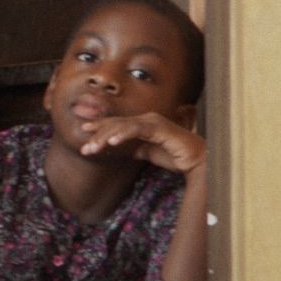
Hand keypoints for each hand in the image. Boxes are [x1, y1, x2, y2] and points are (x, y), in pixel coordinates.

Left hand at [79, 112, 205, 174]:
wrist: (197, 161)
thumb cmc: (174, 156)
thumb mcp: (147, 153)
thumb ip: (134, 149)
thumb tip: (119, 149)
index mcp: (143, 124)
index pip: (117, 123)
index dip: (100, 126)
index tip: (84, 130)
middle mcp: (147, 119)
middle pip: (116, 124)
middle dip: (98, 135)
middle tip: (85, 148)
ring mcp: (154, 122)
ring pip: (123, 126)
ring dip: (106, 136)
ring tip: (93, 147)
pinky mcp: (161, 128)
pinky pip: (138, 130)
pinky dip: (124, 134)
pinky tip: (112, 142)